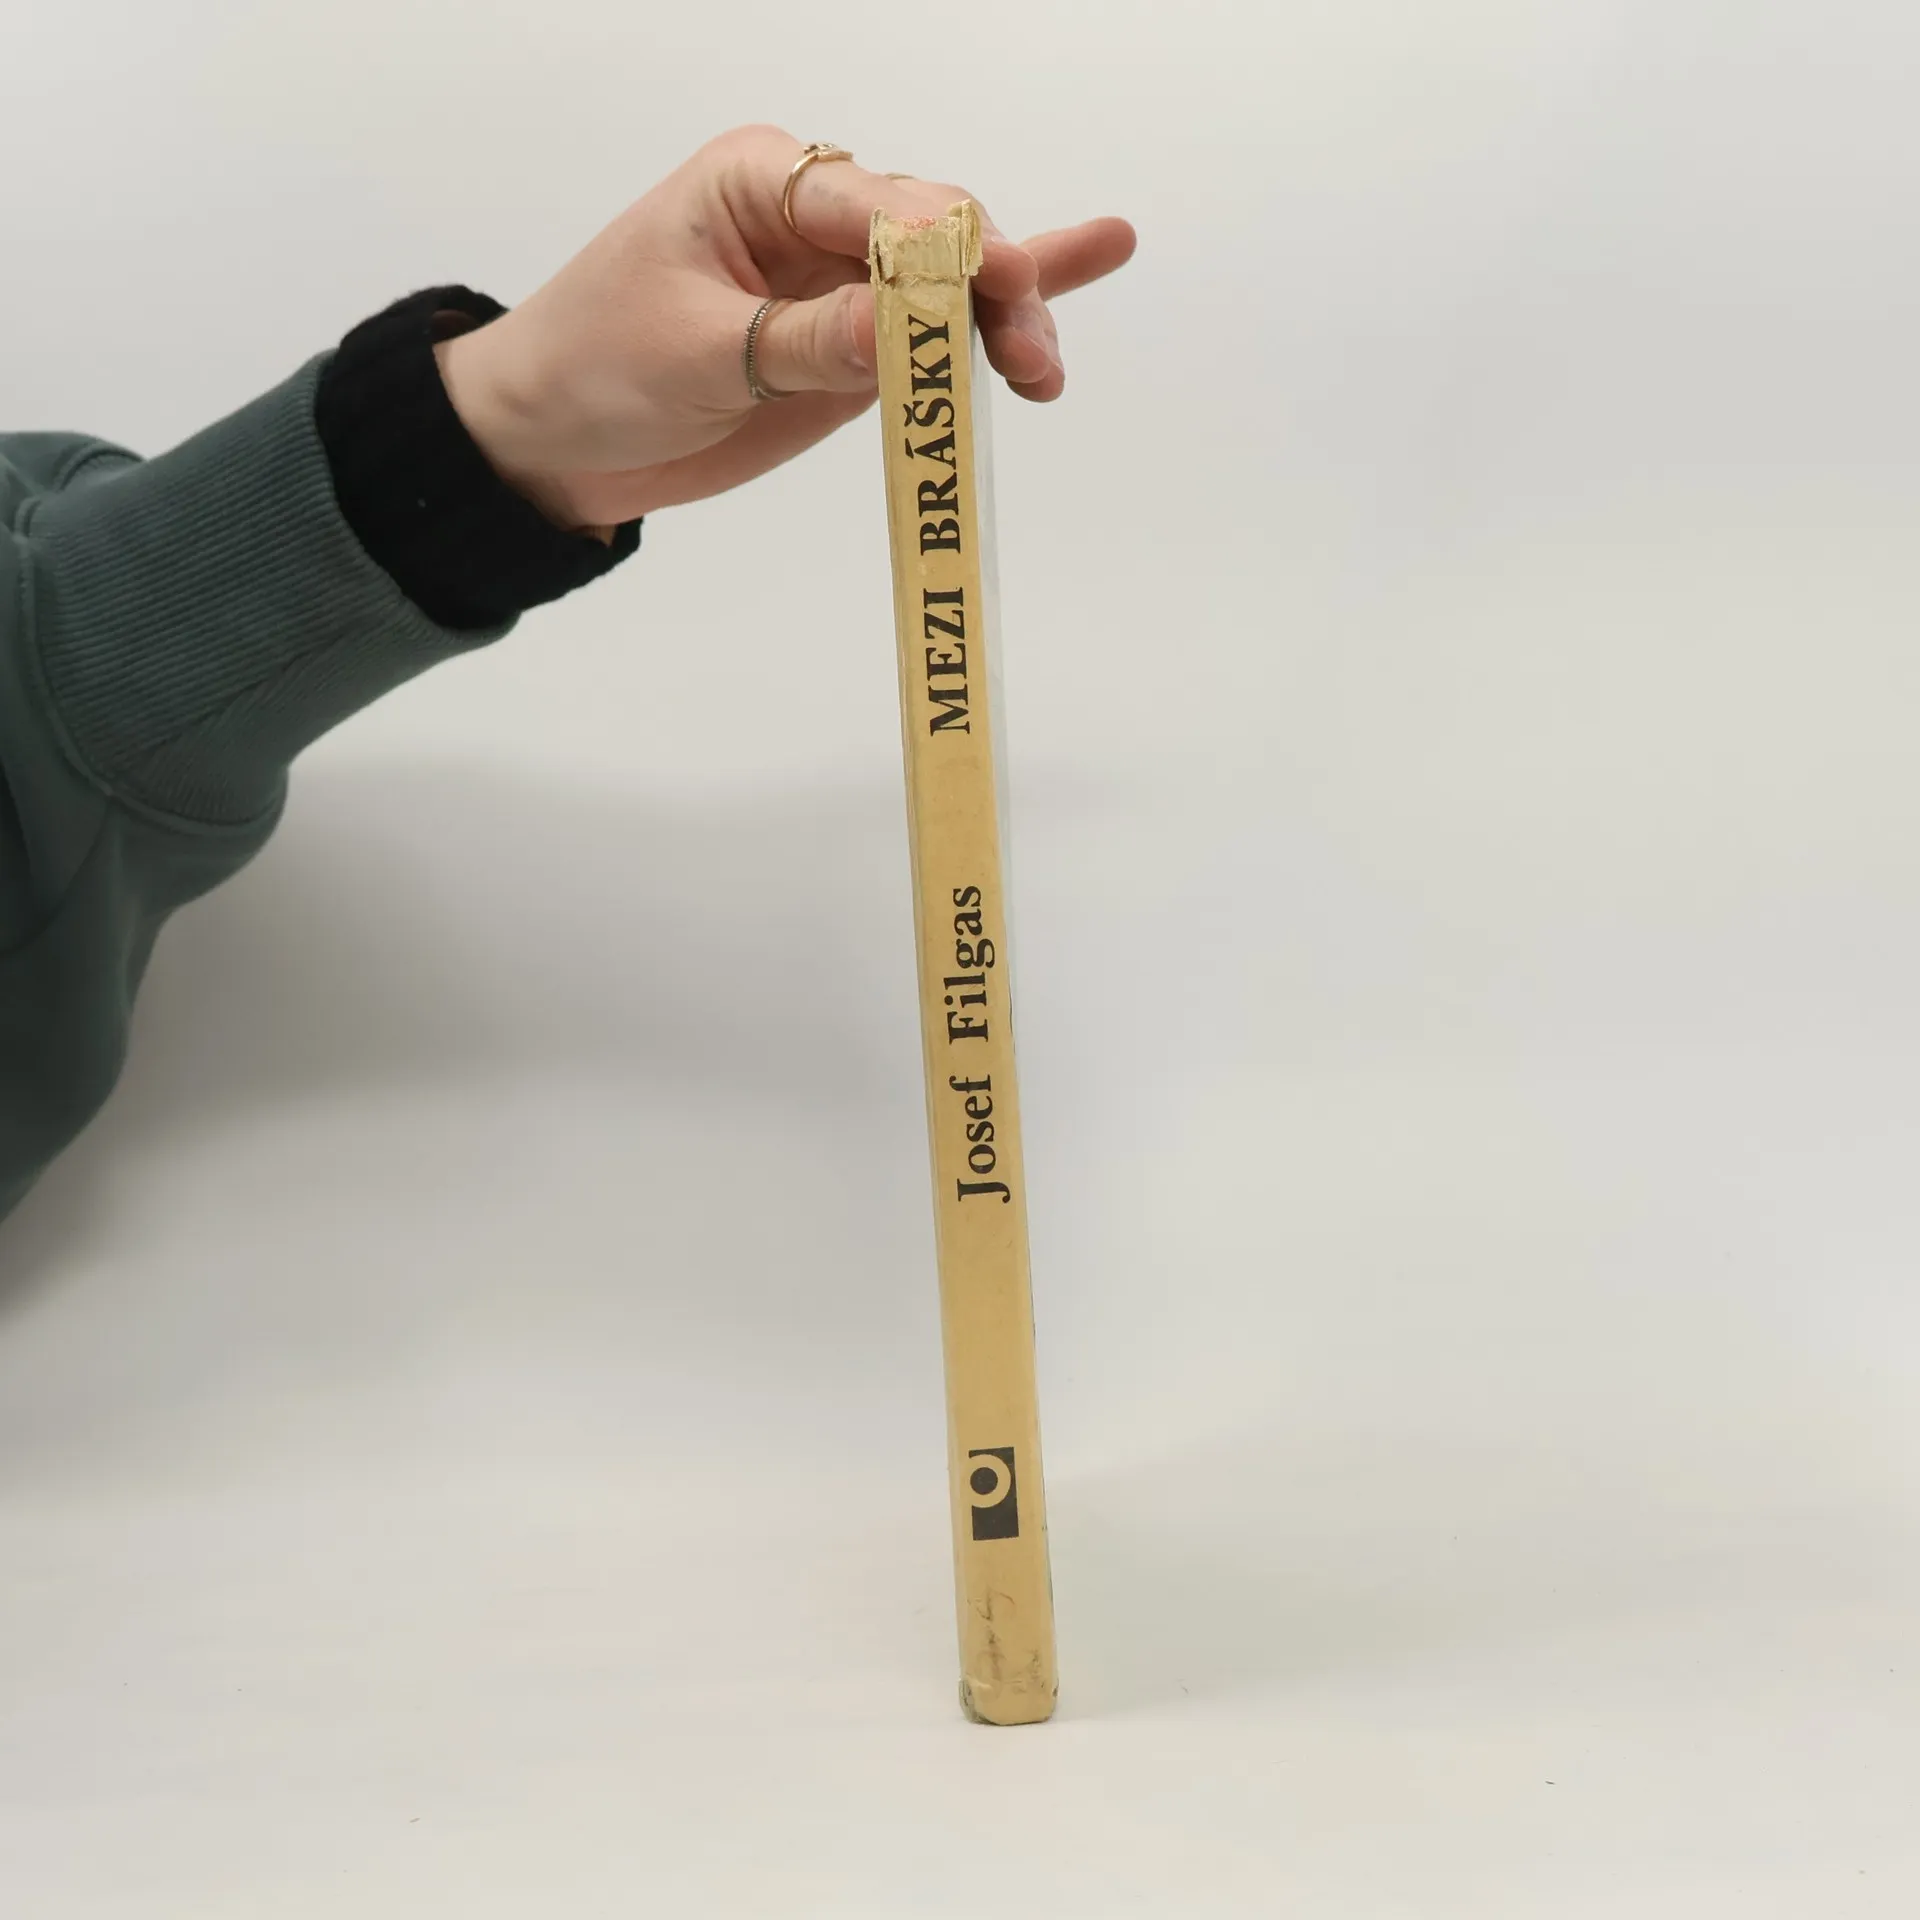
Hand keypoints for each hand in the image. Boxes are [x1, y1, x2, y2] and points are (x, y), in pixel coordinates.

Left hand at [432, 124, 1135, 531]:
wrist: (552, 441)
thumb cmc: (594, 367)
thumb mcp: (694, 352)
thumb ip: (805, 340)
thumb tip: (908, 329)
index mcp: (764, 181)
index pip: (881, 205)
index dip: (950, 250)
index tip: (1001, 295)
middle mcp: (812, 219)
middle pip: (934, 239)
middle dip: (991, 295)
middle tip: (1031, 362)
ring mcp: (837, 287)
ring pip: (948, 288)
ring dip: (1005, 323)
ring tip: (1045, 371)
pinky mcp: (849, 352)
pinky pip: (932, 331)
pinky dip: (998, 315)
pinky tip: (1093, 257)